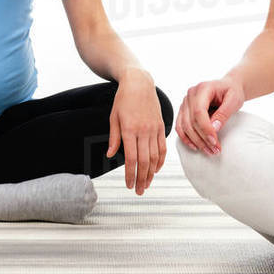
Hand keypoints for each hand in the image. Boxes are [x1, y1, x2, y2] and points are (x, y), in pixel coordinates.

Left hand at [106, 70, 166, 194]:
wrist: (139, 82)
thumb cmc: (124, 98)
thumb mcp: (114, 117)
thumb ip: (114, 137)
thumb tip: (111, 155)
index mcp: (130, 129)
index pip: (131, 159)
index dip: (130, 174)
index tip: (128, 185)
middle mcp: (144, 130)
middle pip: (144, 161)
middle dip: (141, 179)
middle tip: (138, 191)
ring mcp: (154, 128)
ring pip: (155, 157)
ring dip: (151, 173)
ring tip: (147, 184)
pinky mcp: (161, 126)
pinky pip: (163, 147)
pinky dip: (160, 160)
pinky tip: (156, 169)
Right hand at [177, 76, 244, 155]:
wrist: (229, 87)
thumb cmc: (232, 91)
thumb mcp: (234, 101)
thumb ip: (224, 113)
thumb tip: (214, 128)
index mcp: (203, 88)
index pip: (199, 111)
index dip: (205, 129)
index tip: (214, 141)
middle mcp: (191, 94)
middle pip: (191, 121)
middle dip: (202, 138)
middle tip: (215, 150)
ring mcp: (185, 103)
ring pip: (184, 126)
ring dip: (195, 141)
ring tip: (209, 150)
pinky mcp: (184, 111)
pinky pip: (180, 127)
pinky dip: (186, 138)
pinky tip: (196, 146)